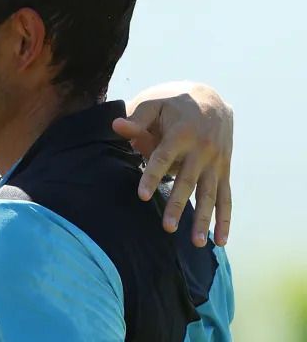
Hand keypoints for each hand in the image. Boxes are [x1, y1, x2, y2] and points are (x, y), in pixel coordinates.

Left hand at [112, 82, 232, 247]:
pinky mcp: (224, 171)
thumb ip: (137, 118)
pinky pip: (226, 197)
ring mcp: (216, 163)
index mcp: (182, 133)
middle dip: (178, 205)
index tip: (143, 196)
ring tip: (197, 243)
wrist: (213, 99)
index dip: (153, 176)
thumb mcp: (155, 103)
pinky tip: (220, 241)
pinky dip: (225, 219)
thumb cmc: (175, 103)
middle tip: (168, 228)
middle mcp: (202, 150)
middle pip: (188, 181)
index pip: (164, 158)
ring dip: (205, 219)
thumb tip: (116, 126)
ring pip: (210, 194)